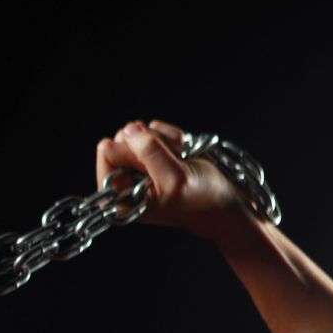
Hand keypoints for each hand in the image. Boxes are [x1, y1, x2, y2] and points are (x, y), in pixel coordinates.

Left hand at [95, 119, 253, 241]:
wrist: (225, 204)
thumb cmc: (201, 198)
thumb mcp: (174, 178)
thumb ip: (149, 153)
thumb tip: (129, 129)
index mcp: (116, 195)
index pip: (107, 151)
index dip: (134, 152)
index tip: (155, 168)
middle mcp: (122, 180)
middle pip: (122, 137)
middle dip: (152, 145)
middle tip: (172, 164)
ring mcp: (137, 165)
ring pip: (139, 131)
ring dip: (166, 142)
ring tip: (180, 161)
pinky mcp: (153, 153)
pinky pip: (154, 128)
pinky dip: (173, 137)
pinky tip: (184, 154)